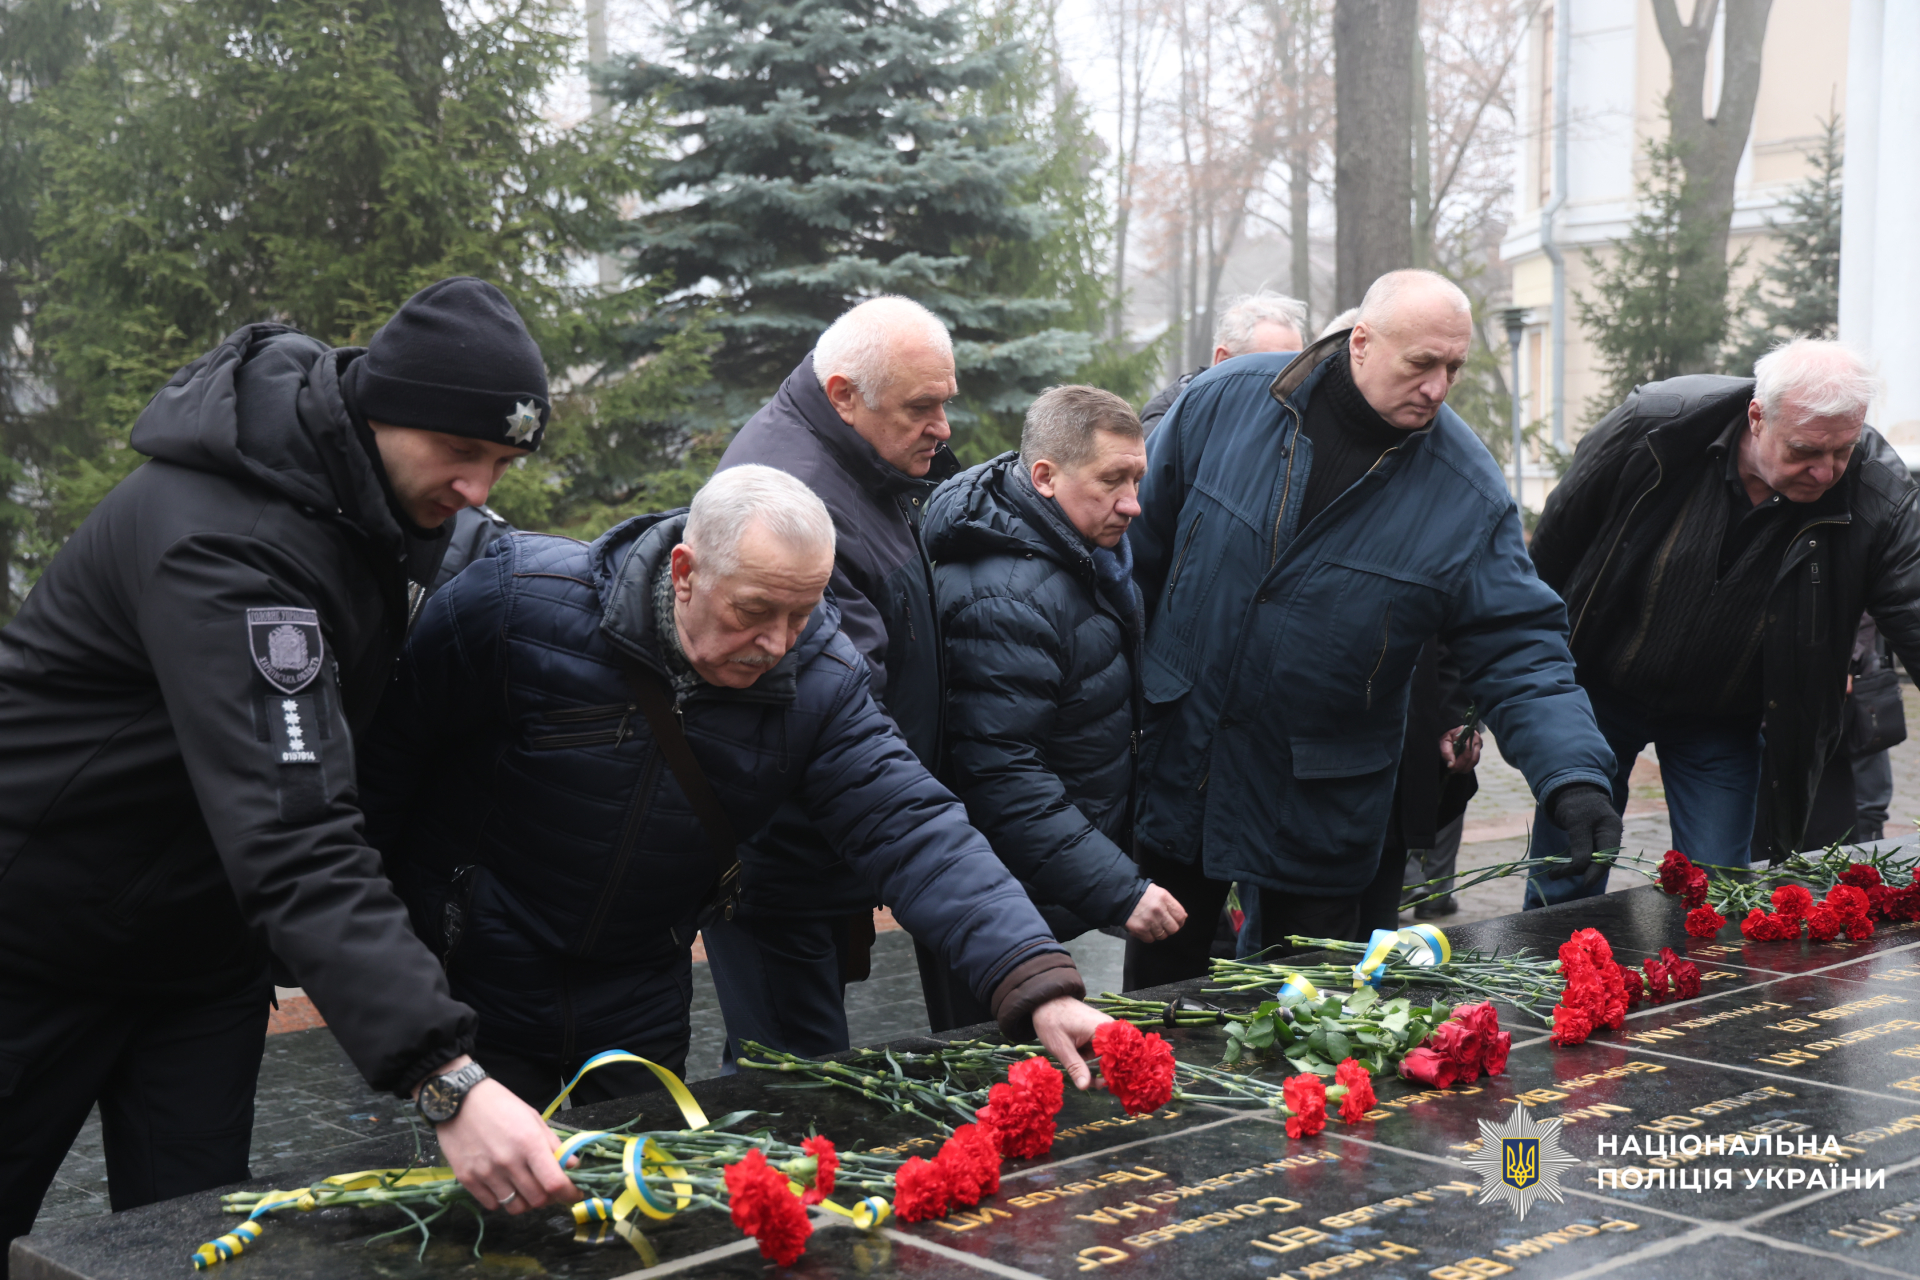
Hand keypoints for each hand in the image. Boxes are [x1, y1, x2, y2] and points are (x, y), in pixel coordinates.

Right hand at [425, 1061, 579, 1213]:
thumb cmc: (500, 1105)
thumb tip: (573, 1165)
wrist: (459, 1099)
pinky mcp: (467, 1179)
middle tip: (546, 1188)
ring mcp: (486, 1173)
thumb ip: (553, 1144)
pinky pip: (491, 1205)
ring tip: (525, 1189)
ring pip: (515, 1207)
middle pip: (537, 1200)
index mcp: (529, 1144)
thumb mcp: (532, 1118)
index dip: (568, 1194)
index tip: (573, 1194)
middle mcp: (509, 1162)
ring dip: (525, 1202)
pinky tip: (503, 1186)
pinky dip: (502, 1200)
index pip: (555, 1183)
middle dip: (548, 1197)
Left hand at [1031, 996, 1111, 1090]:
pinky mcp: (1096, 1032)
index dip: (1111, 1074)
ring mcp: (1103, 1030)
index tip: (1101, 1086)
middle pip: (1112, 1057)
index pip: (1116, 1057)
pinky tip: (1081, 1065)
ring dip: (1094, 1067)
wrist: (1044, 1001)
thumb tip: (1084, 1087)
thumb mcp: (1061, 1047)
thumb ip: (1075, 1067)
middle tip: (1091, 1085)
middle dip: (1102, 1073)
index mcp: (1102, 1030)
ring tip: (1081, 1076)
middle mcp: (1108, 1029)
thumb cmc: (1051, 1020)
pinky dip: (1090, 1059)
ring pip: (1104, 1056)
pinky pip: (1098, 1050)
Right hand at [1124, 884, 1188, 942]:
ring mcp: (1149, 921)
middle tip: (1163, 925)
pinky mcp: (1140, 929)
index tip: (1176, 922)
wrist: (1122, 896)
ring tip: (1152, 926)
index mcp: (1164, 899)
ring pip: (1162, 936)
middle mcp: (1159, 910)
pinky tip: (1145, 929)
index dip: (1180, 921)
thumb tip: (1182, 917)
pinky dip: (1149, 936)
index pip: (1180, 916)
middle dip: (1169, 928)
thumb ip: (1171, 904)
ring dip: (1158, 933)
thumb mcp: (1159, 892)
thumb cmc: (1142, 894)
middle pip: (1173, 929)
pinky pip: (1150, 939)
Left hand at [1439, 726, 1481, 772]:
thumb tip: (1451, 765)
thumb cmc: (1446, 735)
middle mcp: (1476, 738)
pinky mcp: (1478, 750)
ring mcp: (1479, 744)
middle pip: (1472, 757)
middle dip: (1462, 766)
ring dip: (1465, 768)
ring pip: (1475, 760)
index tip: (1451, 768)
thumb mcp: (1443, 740)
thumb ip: (1446, 751)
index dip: (1459, 762)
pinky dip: (1467, 766)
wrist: (1451, 731)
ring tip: (1455, 770)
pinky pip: (1475, 761)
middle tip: (1452, 771)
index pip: (1467, 751)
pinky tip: (1460, 767)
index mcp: (1468, 733)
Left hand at [1545, 783, 1619, 891]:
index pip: (1608, 856)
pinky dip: (1570, 863)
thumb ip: (1580, 845)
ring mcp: (1599, 841)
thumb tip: (1579, 868)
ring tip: (1553, 873)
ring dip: (1570, 868)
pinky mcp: (1589, 843)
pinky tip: (1557, 869)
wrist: (1573, 791)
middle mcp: (1608, 838)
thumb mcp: (1577, 823)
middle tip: (1555, 874)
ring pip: (1588, 861)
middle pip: (1597, 861)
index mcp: (1611, 830)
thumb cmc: (1577, 803)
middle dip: (1578, 870)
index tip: (1585, 883)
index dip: (1597, 871)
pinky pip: (1582, 857)